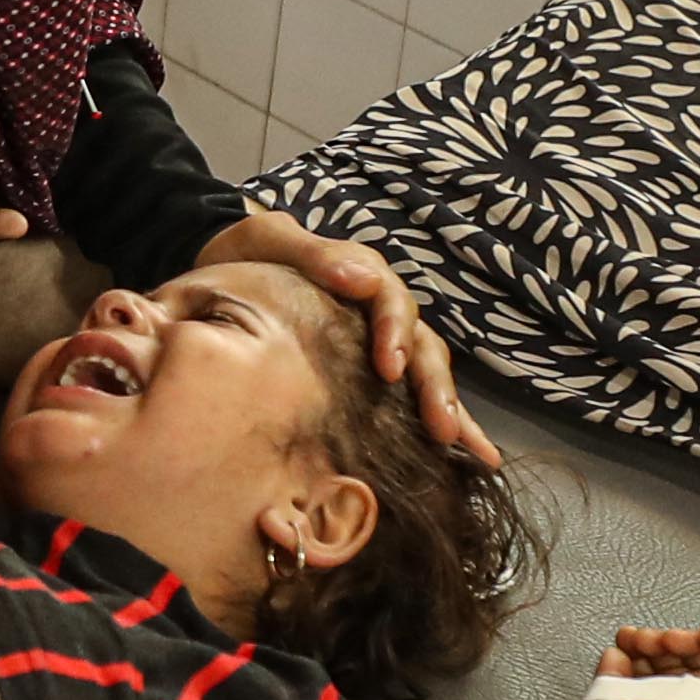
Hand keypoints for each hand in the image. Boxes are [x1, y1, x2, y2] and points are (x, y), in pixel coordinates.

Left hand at [194, 207, 495, 467]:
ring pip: (426, 373)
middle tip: (442, 426)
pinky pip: (409, 396)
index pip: (392, 304)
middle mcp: (382, 310)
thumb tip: (362, 280)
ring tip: (467, 450)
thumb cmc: (252, 253)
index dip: (395, 335)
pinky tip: (465, 457)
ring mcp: (381, 341)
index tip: (391, 369)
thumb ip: (314, 255)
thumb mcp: (272, 241)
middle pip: (421, 346)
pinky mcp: (371, 371)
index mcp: (364, 276)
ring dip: (446, 409)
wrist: (232, 267)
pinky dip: (438, 421)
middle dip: (434, 387)